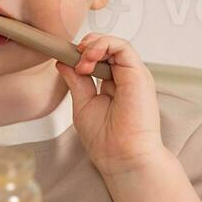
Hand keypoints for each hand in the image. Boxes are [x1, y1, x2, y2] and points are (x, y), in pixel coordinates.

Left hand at [55, 33, 169, 178]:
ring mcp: (133, 76)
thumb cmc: (107, 141)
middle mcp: (125, 79)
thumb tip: (63, 62)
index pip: (99, 58)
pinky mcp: (138, 74)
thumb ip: (76, 81)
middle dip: (85, 47)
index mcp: (113, 85)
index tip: (63, 58)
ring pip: (115, 44)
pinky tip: (89, 59)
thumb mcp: (83, 104)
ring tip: (81, 61)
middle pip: (107, 48)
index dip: (80, 54)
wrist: (122, 158)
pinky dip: (104, 45)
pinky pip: (123, 47)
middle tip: (72, 58)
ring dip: (93, 45)